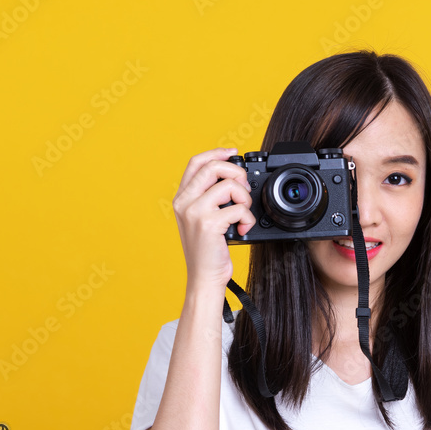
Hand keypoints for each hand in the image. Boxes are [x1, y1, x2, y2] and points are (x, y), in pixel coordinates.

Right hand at [171, 148, 255, 292]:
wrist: (204, 277)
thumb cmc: (207, 251)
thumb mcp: (202, 220)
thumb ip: (209, 199)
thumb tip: (233, 179)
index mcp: (182, 198)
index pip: (196, 162)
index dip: (217, 152)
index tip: (234, 152)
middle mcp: (185, 202)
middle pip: (214, 167)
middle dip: (237, 174)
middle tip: (243, 191)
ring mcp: (195, 212)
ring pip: (229, 186)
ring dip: (245, 199)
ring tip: (243, 215)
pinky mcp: (209, 224)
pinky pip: (239, 208)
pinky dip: (248, 218)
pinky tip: (244, 229)